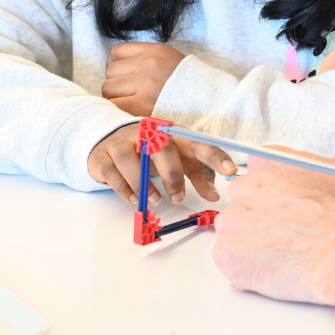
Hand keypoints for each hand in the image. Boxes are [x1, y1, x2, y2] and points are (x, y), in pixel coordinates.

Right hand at [87, 122, 236, 204]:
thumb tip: (214, 195)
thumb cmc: (151, 153)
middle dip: (172, 175)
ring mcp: (122, 143)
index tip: (231, 170)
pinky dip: (124, 189)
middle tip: (178, 197)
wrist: (107, 138)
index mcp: (172, 134)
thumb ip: (197, 175)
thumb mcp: (177, 160)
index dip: (215, 157)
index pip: (198, 143)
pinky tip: (133, 199)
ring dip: (144, 184)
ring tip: (154, 200)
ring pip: (132, 161)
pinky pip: (112, 173)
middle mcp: (147, 134)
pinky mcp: (102, 157)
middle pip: (163, 148)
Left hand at [102, 42, 186, 117]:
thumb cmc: (189, 84)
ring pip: (108, 89)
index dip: (116, 64)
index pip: (116, 52)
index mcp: (154, 51)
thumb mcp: (170, 60)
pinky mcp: (141, 104)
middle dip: (116, 83)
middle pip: (110, 71)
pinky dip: (115, 109)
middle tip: (127, 93)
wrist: (210, 102)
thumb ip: (146, 60)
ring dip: (115, 97)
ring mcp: (143, 84)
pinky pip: (114, 104)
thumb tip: (119, 67)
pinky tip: (125, 111)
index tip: (123, 75)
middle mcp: (147, 64)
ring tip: (129, 103)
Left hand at [212, 148, 334, 326]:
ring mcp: (231, 223)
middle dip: (262, 217)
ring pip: (237, 233)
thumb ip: (327, 163)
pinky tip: (275, 267)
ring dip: (254, 243)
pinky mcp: (227, 256)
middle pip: (246, 202)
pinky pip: (232, 261)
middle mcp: (242, 188)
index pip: (262, 172)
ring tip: (284, 252)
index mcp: (266, 161)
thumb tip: (331, 167)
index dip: (278, 191)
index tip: (289, 204)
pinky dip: (249, 268)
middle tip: (288, 231)